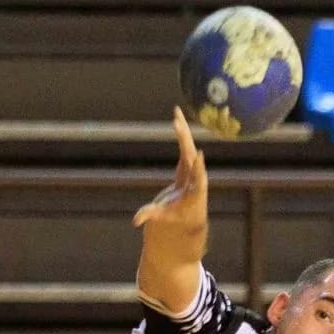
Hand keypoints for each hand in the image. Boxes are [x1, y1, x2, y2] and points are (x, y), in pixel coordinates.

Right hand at [133, 107, 206, 237]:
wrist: (191, 213)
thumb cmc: (177, 216)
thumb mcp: (164, 217)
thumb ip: (151, 216)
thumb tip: (135, 221)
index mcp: (195, 192)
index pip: (198, 178)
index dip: (198, 167)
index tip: (198, 155)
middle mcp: (196, 175)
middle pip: (193, 156)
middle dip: (185, 140)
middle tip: (178, 125)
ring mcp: (193, 167)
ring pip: (189, 146)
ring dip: (183, 129)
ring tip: (176, 112)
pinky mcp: (188, 161)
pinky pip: (185, 144)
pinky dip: (181, 132)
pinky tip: (177, 118)